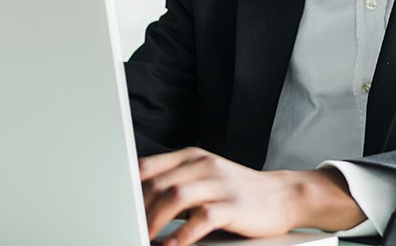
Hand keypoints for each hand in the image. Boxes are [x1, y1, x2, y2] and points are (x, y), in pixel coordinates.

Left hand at [139, 147, 365, 245]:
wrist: (283, 195)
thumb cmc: (238, 190)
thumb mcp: (204, 177)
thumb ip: (175, 182)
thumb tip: (137, 200)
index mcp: (192, 156)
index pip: (148, 166)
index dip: (126, 187)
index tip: (112, 207)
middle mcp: (204, 165)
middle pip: (157, 183)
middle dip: (135, 209)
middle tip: (124, 227)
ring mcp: (220, 184)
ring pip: (175, 197)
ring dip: (153, 221)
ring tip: (142, 238)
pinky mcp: (234, 205)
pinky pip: (202, 218)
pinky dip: (182, 234)